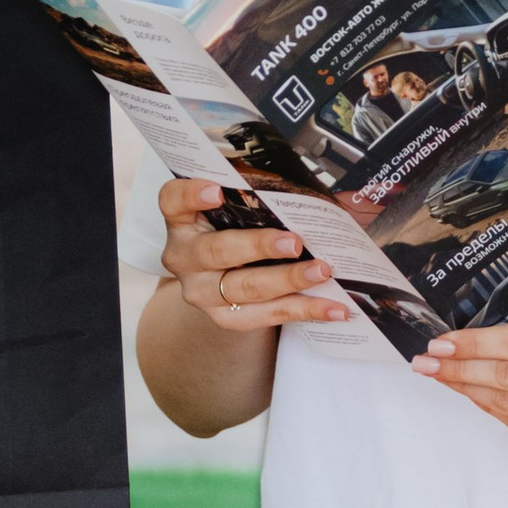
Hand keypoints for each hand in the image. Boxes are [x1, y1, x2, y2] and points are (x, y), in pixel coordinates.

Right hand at [155, 179, 351, 330]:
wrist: (221, 282)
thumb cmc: (236, 231)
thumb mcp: (237, 211)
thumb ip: (258, 198)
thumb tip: (325, 190)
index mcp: (183, 220)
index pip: (173, 201)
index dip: (190, 195)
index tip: (216, 189)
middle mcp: (185, 257)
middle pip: (217, 250)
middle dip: (259, 246)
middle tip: (295, 242)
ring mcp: (202, 291)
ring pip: (245, 287)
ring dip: (289, 280)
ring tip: (323, 272)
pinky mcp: (226, 318)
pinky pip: (269, 315)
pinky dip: (306, 310)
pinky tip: (335, 308)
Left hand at [410, 323, 507, 480]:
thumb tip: (485, 345)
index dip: (474, 342)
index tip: (443, 340)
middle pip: (504, 373)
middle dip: (458, 366)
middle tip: (426, 360)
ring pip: (503, 402)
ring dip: (466, 388)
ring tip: (439, 376)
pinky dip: (490, 409)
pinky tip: (473, 397)